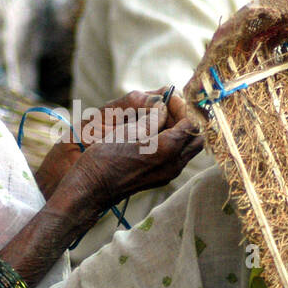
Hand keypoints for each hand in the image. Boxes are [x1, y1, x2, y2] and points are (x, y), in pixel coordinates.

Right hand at [50, 105, 202, 219]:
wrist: (91, 189)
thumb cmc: (103, 158)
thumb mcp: (127, 131)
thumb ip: (151, 118)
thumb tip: (164, 107)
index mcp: (167, 149)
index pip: (192, 122)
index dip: (183, 107)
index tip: (168, 98)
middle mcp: (173, 164)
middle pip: (196, 136)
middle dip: (186, 118)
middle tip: (167, 107)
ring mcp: (169, 173)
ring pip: (189, 147)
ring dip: (181, 129)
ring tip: (160, 118)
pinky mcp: (162, 177)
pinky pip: (179, 156)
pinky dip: (174, 141)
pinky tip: (155, 132)